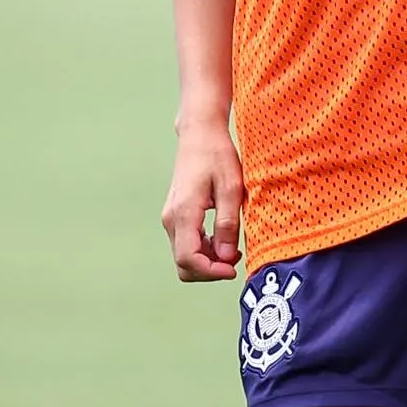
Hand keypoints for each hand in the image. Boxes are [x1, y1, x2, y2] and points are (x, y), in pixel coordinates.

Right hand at [160, 121, 243, 281]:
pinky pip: (186, 244)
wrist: (199, 133)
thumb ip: (227, 224)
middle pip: (183, 264)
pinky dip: (203, 250)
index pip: (188, 259)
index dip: (212, 272)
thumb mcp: (231, 188)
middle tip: (235, 258)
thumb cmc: (217, 155)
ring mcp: (171, 217)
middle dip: (210, 270)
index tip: (233, 269)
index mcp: (184, 213)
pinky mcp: (176, 215)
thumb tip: (226, 258)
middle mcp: (171, 219)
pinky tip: (222, 238)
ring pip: (184, 256)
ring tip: (232, 246)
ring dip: (208, 260)